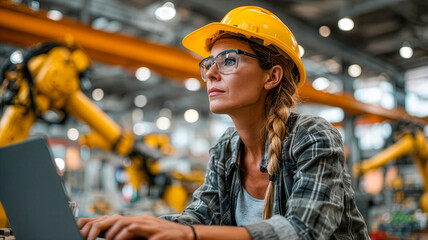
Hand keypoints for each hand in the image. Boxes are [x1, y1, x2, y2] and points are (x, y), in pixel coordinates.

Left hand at [77, 214, 193, 239]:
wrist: (186, 235)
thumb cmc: (166, 237)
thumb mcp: (148, 235)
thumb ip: (135, 235)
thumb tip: (118, 238)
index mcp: (140, 220)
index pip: (118, 219)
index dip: (104, 225)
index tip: (93, 233)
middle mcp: (143, 219)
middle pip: (118, 219)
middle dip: (104, 227)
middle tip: (95, 237)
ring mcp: (149, 224)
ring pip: (124, 222)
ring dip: (113, 232)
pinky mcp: (154, 231)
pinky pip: (135, 229)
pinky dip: (124, 235)